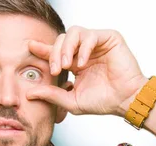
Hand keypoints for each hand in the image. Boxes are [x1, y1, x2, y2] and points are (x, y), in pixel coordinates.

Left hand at [27, 27, 147, 116]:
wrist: (125, 101)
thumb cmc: (104, 101)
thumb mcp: (72, 101)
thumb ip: (52, 95)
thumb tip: (30, 94)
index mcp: (75, 63)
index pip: (56, 51)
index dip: (43, 48)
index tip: (31, 47)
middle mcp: (85, 51)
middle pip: (61, 39)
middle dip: (54, 53)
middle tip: (55, 69)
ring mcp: (96, 44)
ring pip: (73, 33)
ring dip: (66, 47)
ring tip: (67, 64)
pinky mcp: (109, 39)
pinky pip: (90, 35)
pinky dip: (83, 48)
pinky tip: (82, 63)